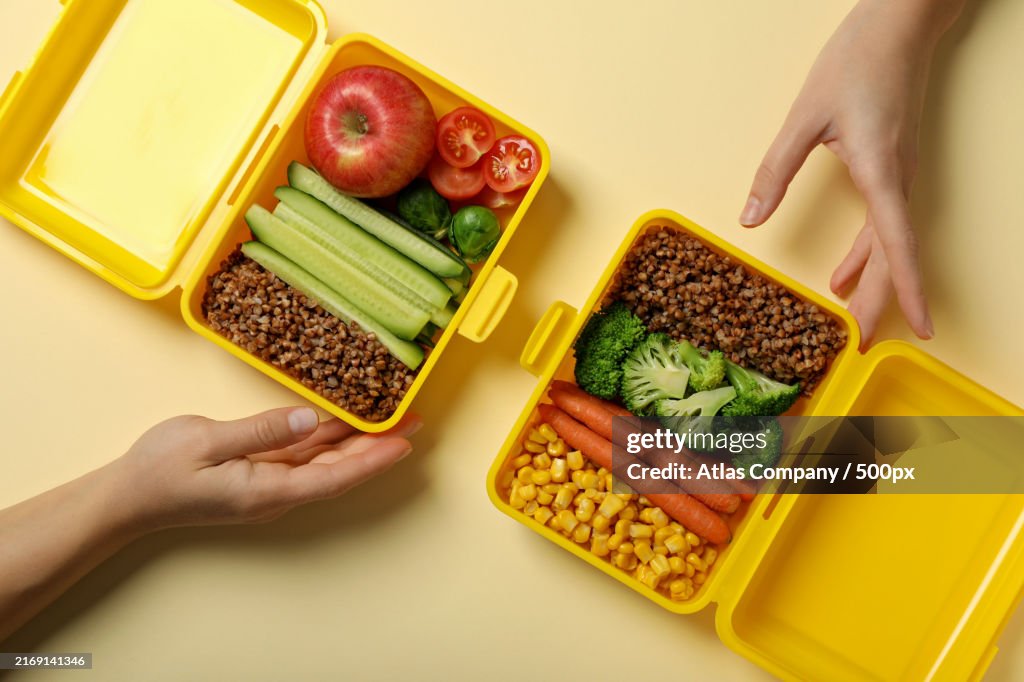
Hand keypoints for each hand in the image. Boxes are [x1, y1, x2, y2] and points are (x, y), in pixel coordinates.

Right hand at [109, 407, 419, 530]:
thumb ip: (262, 431)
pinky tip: (342, 420)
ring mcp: (268, 483)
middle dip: (377, 446)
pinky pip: (300, 454)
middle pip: (338, 469)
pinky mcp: (258, 472)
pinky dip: (326, 437)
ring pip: (322, 460)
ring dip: (357, 441)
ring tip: (390, 418)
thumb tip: (306, 419)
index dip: (372, 459)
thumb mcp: (208, 442)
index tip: (404, 444)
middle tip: (412, 421)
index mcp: (267, 489)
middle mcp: (275, 490)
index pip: (334, 476)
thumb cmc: (160, 471)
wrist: (126, 497)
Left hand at [740, 0, 963, 347]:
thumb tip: (750, 218)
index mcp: (881, 171)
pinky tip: (846, 273)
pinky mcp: (892, 168)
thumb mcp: (804, 118)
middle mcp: (898, 180)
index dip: (907, 290)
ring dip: (875, 282)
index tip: (919, 328)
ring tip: (856, 321)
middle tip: (867, 345)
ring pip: (892, 243)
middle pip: (895, 256)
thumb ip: (776, 170)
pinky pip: (885, 223)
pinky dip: (867, 253)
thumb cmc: (856, 63)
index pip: (898, 244)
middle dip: (884, 303)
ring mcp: (899, 175)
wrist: (898, 25)